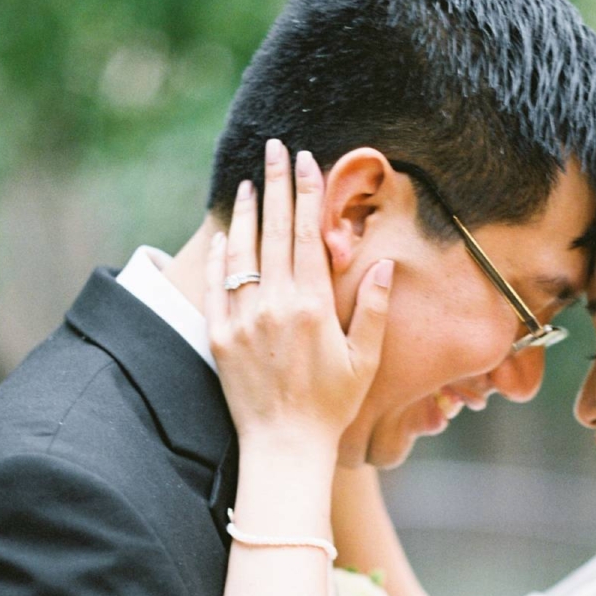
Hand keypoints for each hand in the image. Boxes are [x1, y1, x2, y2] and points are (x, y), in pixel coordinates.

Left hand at [205, 140, 393, 448]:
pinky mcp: (220, 337)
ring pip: (243, 253)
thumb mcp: (363, 359)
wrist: (284, 447)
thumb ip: (371, 309)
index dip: (307, 195)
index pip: (308, 236)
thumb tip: (380, 265)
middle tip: (274, 148)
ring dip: (248, 213)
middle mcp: (275, 306)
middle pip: (275, 232)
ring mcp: (243, 320)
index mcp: (313, 307)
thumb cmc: (332, 405)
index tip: (306, 161)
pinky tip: (224, 235)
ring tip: (250, 181)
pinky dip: (220, 257)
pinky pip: (215, 287)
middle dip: (277, 186)